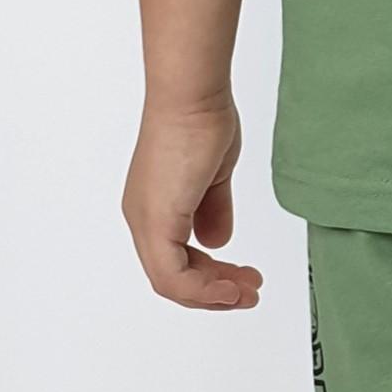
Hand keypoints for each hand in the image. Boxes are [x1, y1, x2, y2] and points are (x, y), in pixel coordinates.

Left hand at [122, 93, 263, 309]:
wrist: (192, 97)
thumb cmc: (202, 121)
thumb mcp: (213, 177)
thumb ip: (212, 211)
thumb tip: (216, 242)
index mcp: (153, 206)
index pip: (175, 261)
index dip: (209, 277)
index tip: (241, 277)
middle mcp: (142, 217)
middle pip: (173, 278)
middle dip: (214, 292)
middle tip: (249, 293)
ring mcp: (145, 221)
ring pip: (172, 283)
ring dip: (213, 294)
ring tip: (247, 293)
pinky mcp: (156, 221)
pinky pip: (173, 276)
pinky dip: (203, 289)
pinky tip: (230, 288)